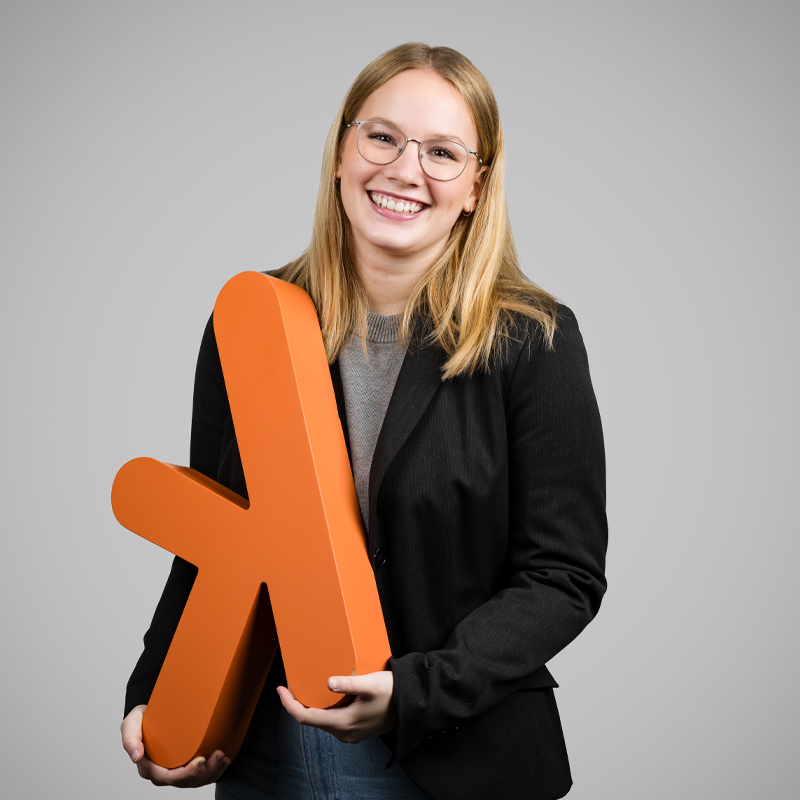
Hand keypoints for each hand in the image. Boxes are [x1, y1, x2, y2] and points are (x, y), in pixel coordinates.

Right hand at [121, 704, 230, 786]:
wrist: (154, 713)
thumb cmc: (142, 719)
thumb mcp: (131, 724)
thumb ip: (130, 738)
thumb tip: (136, 757)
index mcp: (149, 767)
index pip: (167, 778)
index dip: (185, 774)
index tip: (200, 760)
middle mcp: (162, 773)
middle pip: (184, 781)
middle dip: (203, 772)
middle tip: (218, 755)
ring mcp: (175, 771)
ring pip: (195, 781)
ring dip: (212, 772)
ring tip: (223, 757)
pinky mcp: (186, 766)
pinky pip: (201, 776)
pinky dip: (214, 771)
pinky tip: (224, 760)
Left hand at [277, 671, 396, 743]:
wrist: (412, 707)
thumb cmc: (393, 694)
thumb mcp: (371, 684)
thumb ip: (349, 683)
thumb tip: (328, 682)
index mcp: (343, 723)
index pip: (306, 718)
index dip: (289, 704)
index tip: (280, 690)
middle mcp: (344, 733)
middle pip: (312, 719)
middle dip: (299, 702)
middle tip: (292, 683)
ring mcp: (350, 733)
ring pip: (322, 720)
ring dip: (313, 704)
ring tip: (308, 685)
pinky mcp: (355, 729)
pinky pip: (333, 719)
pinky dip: (325, 707)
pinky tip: (328, 693)